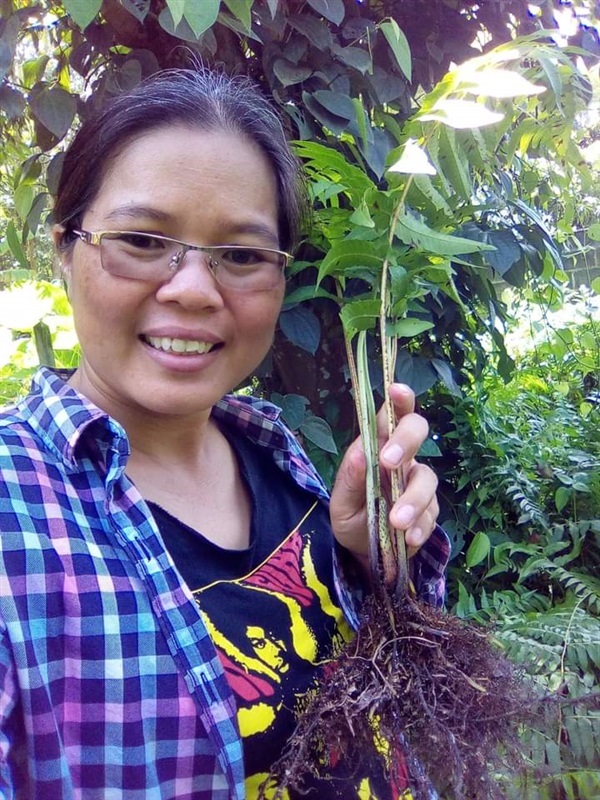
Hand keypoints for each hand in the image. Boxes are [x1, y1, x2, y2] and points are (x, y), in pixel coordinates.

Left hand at [329, 384, 438, 568]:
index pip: (391, 415)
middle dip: (406, 440)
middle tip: (388, 462)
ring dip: (413, 499)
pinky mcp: (429, 511)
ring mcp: (418, 484)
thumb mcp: (341, 502)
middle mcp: (402, 460)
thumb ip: (350, 480)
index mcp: (378, 448)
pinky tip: (408, 538)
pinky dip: (421, 526)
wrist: (363, 552)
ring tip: (396, 522)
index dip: (400, 398)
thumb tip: (359, 454)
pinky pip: (432, 514)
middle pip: (418, 431)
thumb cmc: (351, 516)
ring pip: (428, 478)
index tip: (396, 390)